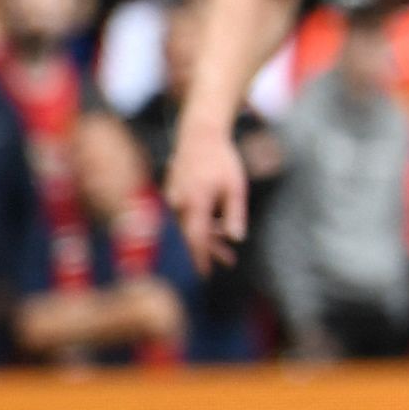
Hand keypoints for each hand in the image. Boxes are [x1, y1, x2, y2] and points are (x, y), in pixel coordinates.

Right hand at [165, 128, 249, 266]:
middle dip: (209, 250)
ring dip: (206, 236)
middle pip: (192, 235)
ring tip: (226, 244)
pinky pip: (185, 214)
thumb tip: (235, 239)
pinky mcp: (172, 193)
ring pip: (188, 225)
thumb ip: (235, 214)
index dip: (201, 258)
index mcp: (195, 203)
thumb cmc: (222, 160)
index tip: (206, 275)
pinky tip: (215, 225)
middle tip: (229, 262)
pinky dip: (199, 222)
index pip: (195, 239)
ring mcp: (173, 198)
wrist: (199, 135)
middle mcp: (179, 203)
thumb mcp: (236, 187)